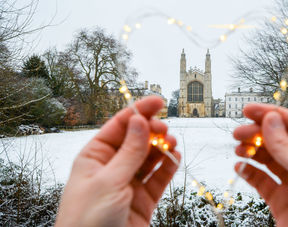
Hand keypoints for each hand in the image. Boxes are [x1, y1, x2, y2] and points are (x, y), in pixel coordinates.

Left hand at [55, 96, 179, 226]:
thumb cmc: (86, 221)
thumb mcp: (108, 181)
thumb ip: (129, 151)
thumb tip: (140, 120)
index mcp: (95, 157)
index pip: (119, 126)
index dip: (138, 111)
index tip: (157, 100)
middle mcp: (112, 167)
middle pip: (137, 139)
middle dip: (152, 130)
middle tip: (165, 129)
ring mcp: (129, 182)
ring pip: (150, 156)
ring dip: (162, 146)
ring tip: (171, 143)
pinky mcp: (143, 199)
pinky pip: (158, 177)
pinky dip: (168, 166)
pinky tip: (175, 157)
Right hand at [233, 104, 287, 226]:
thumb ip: (287, 145)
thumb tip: (270, 120)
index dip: (270, 114)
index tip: (249, 110)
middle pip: (278, 139)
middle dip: (257, 133)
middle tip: (239, 132)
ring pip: (268, 158)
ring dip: (252, 150)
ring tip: (239, 148)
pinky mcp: (281, 200)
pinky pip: (261, 180)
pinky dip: (249, 171)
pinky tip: (241, 166)